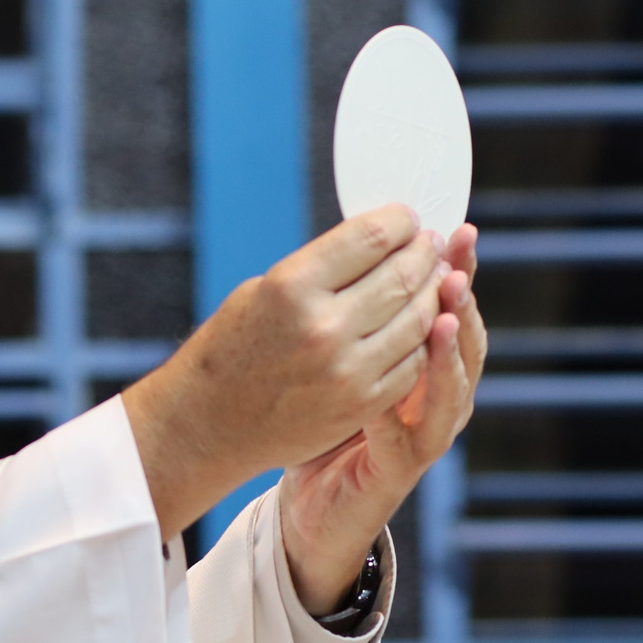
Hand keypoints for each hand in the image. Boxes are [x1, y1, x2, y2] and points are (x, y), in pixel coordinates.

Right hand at [122, 207, 451, 540]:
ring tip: (431, 280)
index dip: (401, 221)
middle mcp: (323, 327)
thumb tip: (383, 243)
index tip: (407, 220)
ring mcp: (347, 370)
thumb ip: (324, 267)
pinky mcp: (360, 403)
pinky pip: (413, 362)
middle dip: (423, 253)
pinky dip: (423, 339)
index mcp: (293, 286)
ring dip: (432, 293)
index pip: (373, 237)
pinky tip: (419, 324)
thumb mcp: (264, 290)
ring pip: (419, 319)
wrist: (210, 423)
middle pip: (402, 275)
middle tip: (428, 246)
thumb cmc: (233, 348)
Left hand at [280, 222, 484, 609]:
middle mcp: (437, 399)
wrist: (312, 505)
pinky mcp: (399, 470)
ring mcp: (424, 437)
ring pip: (453, 391)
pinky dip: (398, 408)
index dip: (458, 272)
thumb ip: (358, 313)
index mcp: (427, 365)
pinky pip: (405, 436)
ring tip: (442, 315)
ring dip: (448, 352)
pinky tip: (389, 382)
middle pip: (466, 344)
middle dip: (462, 301)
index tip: (454, 231)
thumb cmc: (322, 422)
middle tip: (453, 265)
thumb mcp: (340, 358)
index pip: (454, 309)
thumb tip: (362, 243)